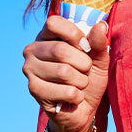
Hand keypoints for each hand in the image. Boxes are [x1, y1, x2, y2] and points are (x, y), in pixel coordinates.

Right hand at [23, 16, 110, 131]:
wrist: (82, 108)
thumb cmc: (88, 78)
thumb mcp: (98, 58)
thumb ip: (98, 42)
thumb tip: (101, 25)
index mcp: (46, 36)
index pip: (53, 23)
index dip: (74, 34)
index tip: (85, 47)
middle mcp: (32, 50)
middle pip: (60, 50)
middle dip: (82, 63)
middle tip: (84, 71)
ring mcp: (30, 70)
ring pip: (63, 72)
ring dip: (81, 81)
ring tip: (79, 84)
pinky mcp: (34, 89)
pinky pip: (66, 91)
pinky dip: (77, 96)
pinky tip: (73, 97)